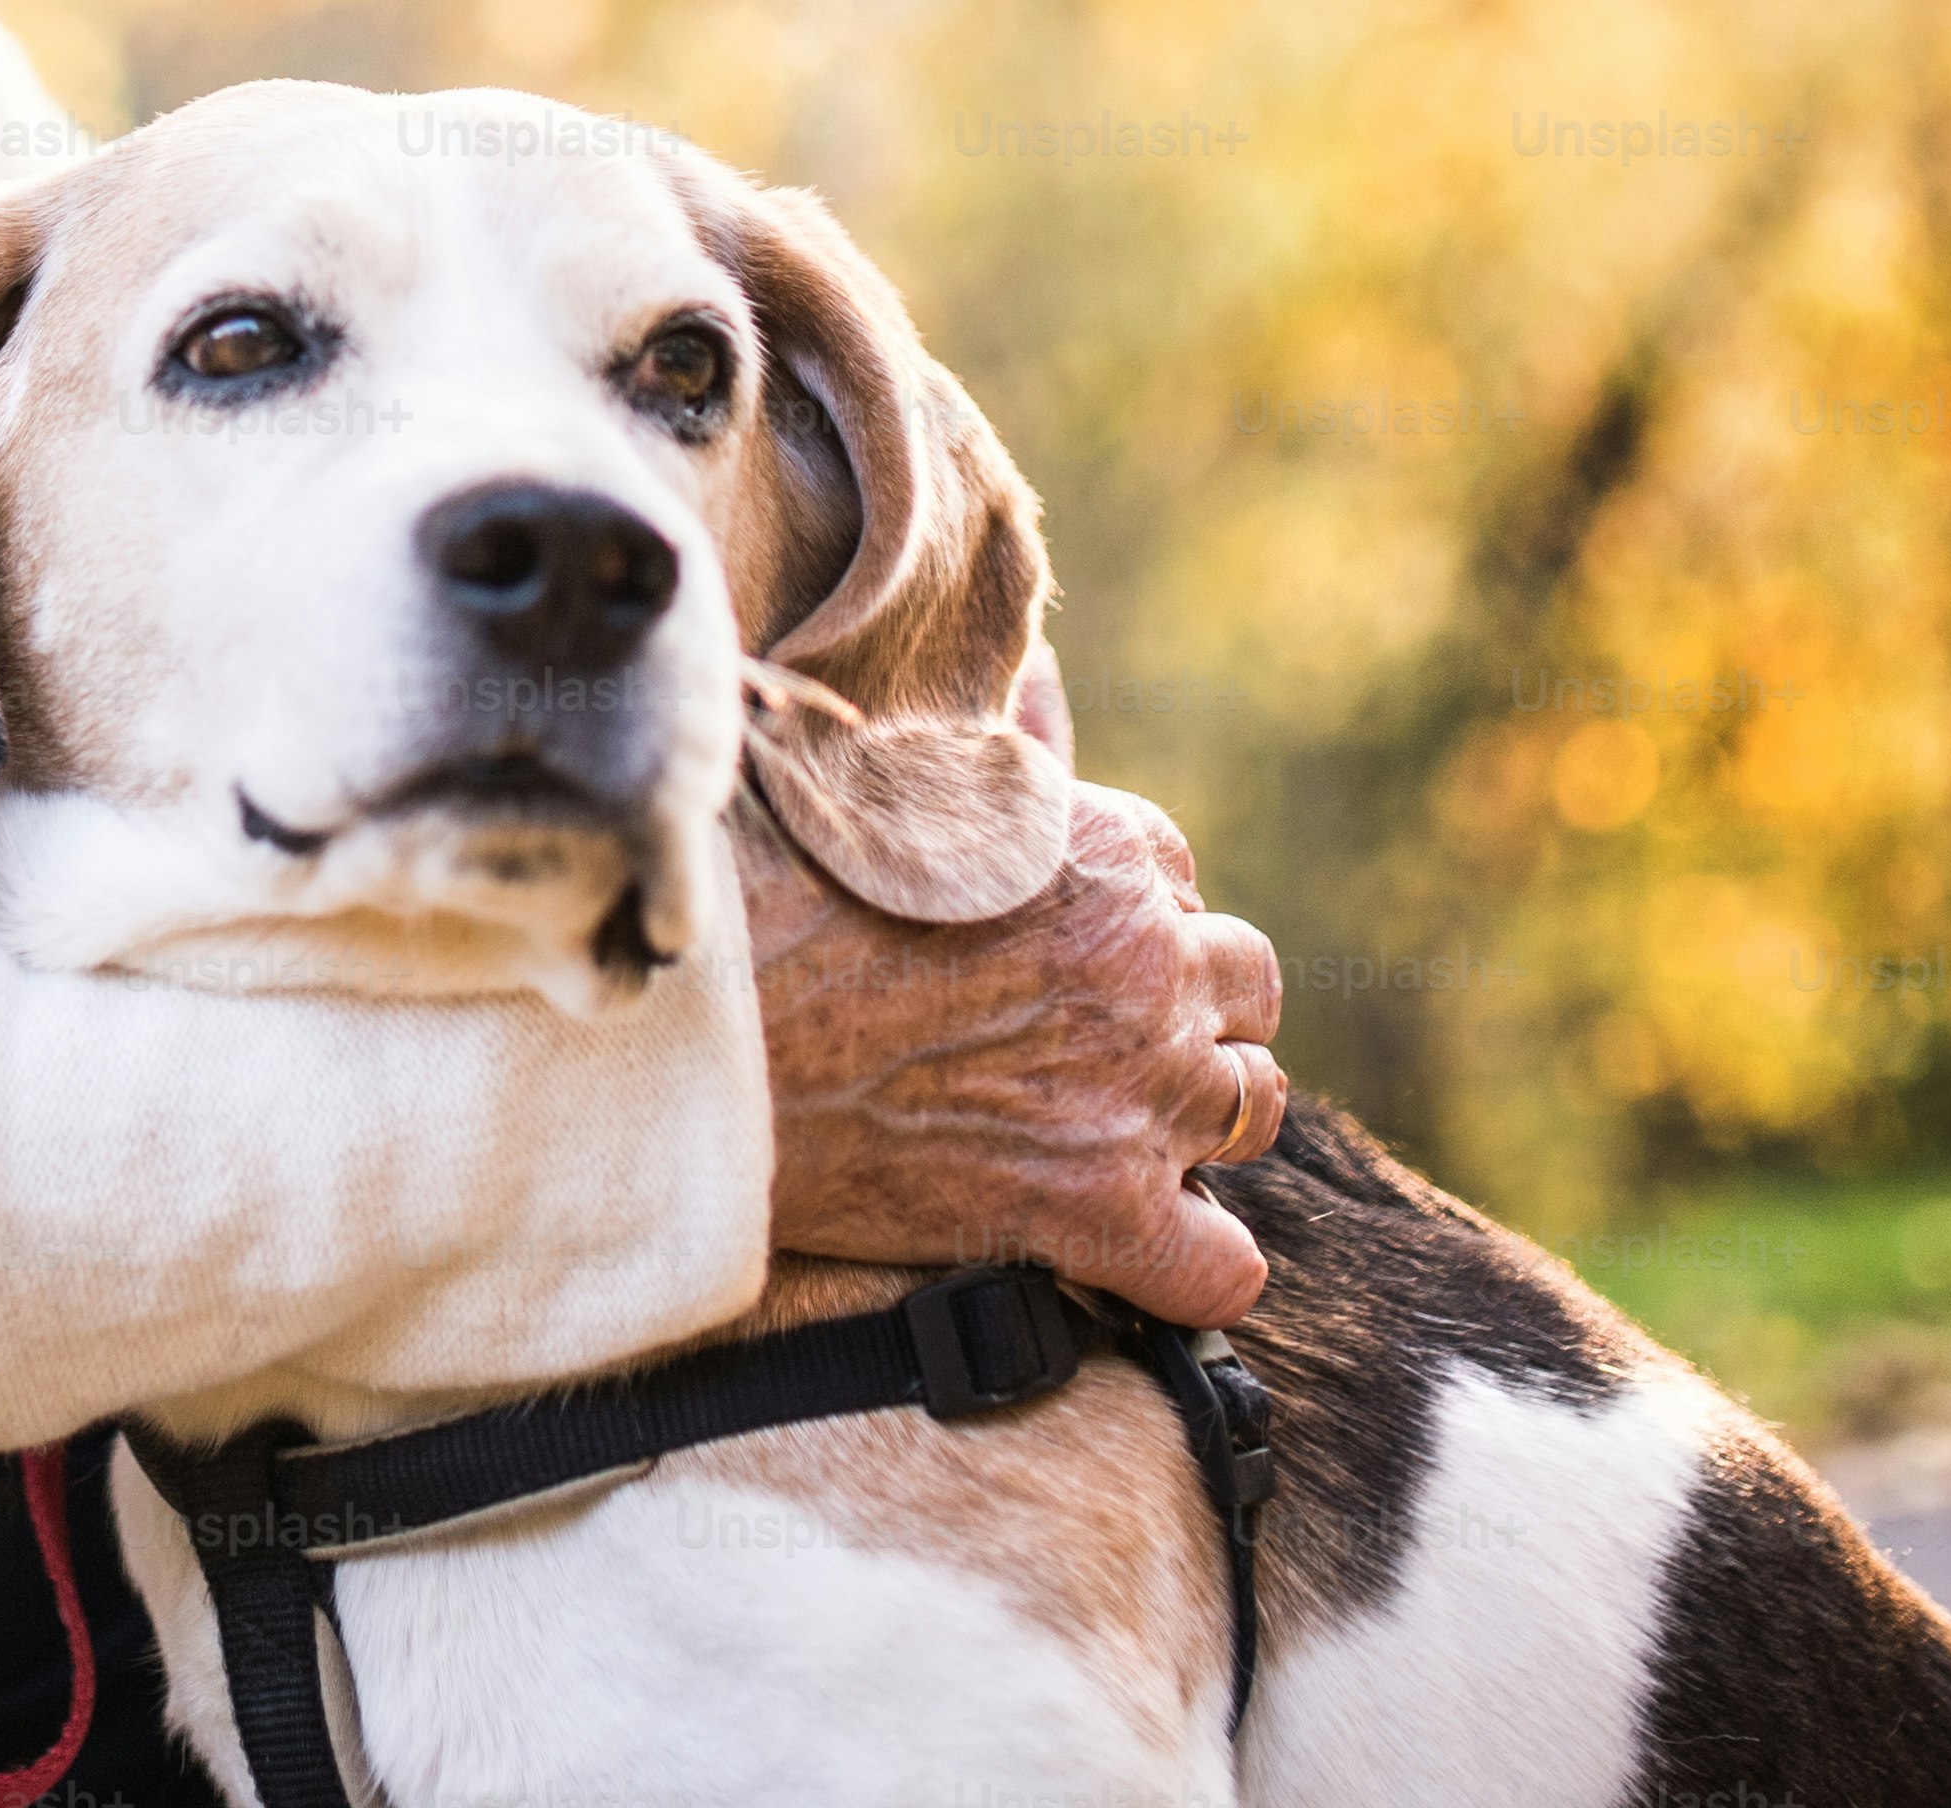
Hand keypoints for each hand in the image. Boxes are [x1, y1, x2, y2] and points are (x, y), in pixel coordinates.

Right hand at [743, 780, 1289, 1324]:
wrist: (697, 1041)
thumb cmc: (758, 896)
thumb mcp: (869, 766)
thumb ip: (977, 740)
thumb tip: (1040, 684)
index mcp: (1102, 847)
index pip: (1178, 874)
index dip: (1121, 913)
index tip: (1051, 947)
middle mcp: (1147, 964)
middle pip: (1243, 985)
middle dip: (1182, 1010)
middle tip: (1084, 1043)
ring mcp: (1137, 1092)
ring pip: (1254, 1107)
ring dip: (1198, 1120)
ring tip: (1112, 1133)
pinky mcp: (1100, 1214)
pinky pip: (1222, 1266)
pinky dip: (1190, 1266)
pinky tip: (1130, 1251)